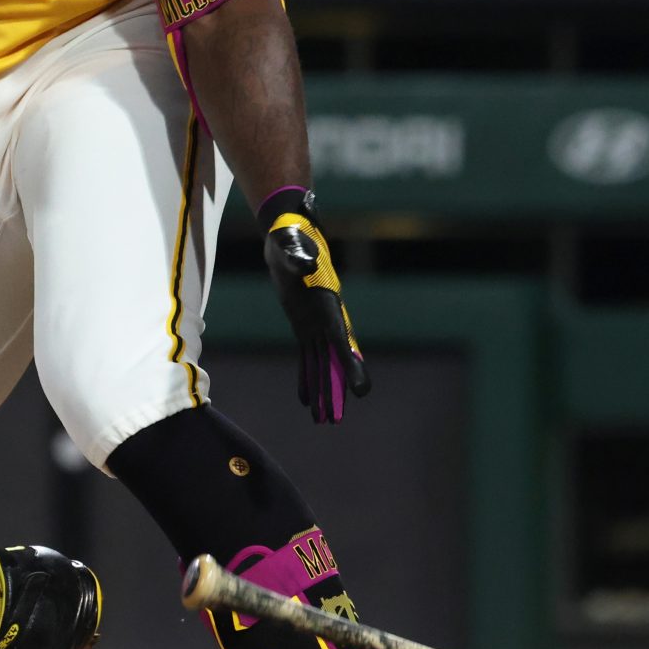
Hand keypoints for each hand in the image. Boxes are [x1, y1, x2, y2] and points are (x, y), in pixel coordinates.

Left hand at [259, 188, 368, 423]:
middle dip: (336, 388)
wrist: (288, 230)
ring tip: (322, 418)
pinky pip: (308, 355)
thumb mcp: (290, 244)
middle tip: (335, 418)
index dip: (351, 367)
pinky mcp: (303, 323)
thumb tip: (303, 265)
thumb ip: (297, 255)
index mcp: (327, 305)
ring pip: (322, 363)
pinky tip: (305, 399)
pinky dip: (307, 376)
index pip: (342, 342)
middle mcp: (326, 318)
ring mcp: (315, 322)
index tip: (361, 391)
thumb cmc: (291, 235)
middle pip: (335, 360)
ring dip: (322, 388)